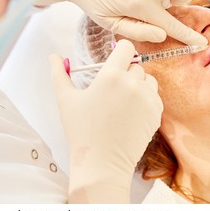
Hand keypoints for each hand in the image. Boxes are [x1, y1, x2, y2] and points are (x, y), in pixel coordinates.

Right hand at [49, 40, 162, 202]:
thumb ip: (59, 74)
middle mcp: (133, 83)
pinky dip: (145, 100)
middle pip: (135, 65)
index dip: (119, 51)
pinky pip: (154, 96)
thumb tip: (53, 56)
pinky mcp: (156, 113)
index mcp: (111, 76)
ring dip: (138, 84)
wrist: (102, 163)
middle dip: (124, 72)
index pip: (125, 47)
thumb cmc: (81, 131)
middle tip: (111, 91)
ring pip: (148, 79)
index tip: (113, 61)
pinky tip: (130, 113)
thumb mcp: (65, 100)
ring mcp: (148, 99)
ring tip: (122, 101)